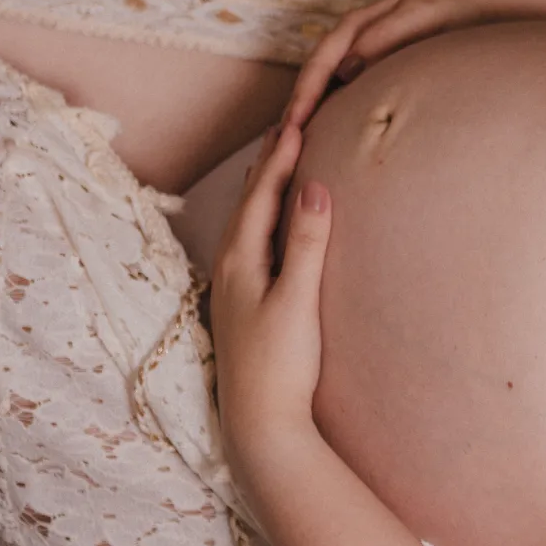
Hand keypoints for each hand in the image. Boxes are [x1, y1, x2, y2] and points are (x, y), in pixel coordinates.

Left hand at [210, 122, 331, 478]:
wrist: (261, 425)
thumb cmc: (281, 366)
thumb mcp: (299, 301)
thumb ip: (309, 243)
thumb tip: (316, 187)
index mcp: (240, 261)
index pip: (262, 195)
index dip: (282, 158)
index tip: (299, 121)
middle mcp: (229, 270)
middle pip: (248, 203)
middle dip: (269, 165)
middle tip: (288, 127)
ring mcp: (234, 290)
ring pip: (248, 224)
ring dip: (265, 191)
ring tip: (280, 166)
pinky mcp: (245, 308)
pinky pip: (254, 245)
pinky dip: (267, 221)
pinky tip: (277, 229)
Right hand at [282, 0, 490, 129]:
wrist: (468, 10)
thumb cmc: (445, 13)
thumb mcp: (417, 18)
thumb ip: (383, 38)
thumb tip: (346, 70)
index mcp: (355, 26)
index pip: (320, 62)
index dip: (304, 93)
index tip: (293, 123)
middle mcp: (350, 40)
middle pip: (314, 77)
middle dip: (297, 108)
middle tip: (284, 144)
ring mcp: (360, 55)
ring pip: (326, 86)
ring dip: (310, 112)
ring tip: (298, 146)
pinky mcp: (372, 69)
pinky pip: (344, 91)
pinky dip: (332, 111)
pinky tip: (329, 135)